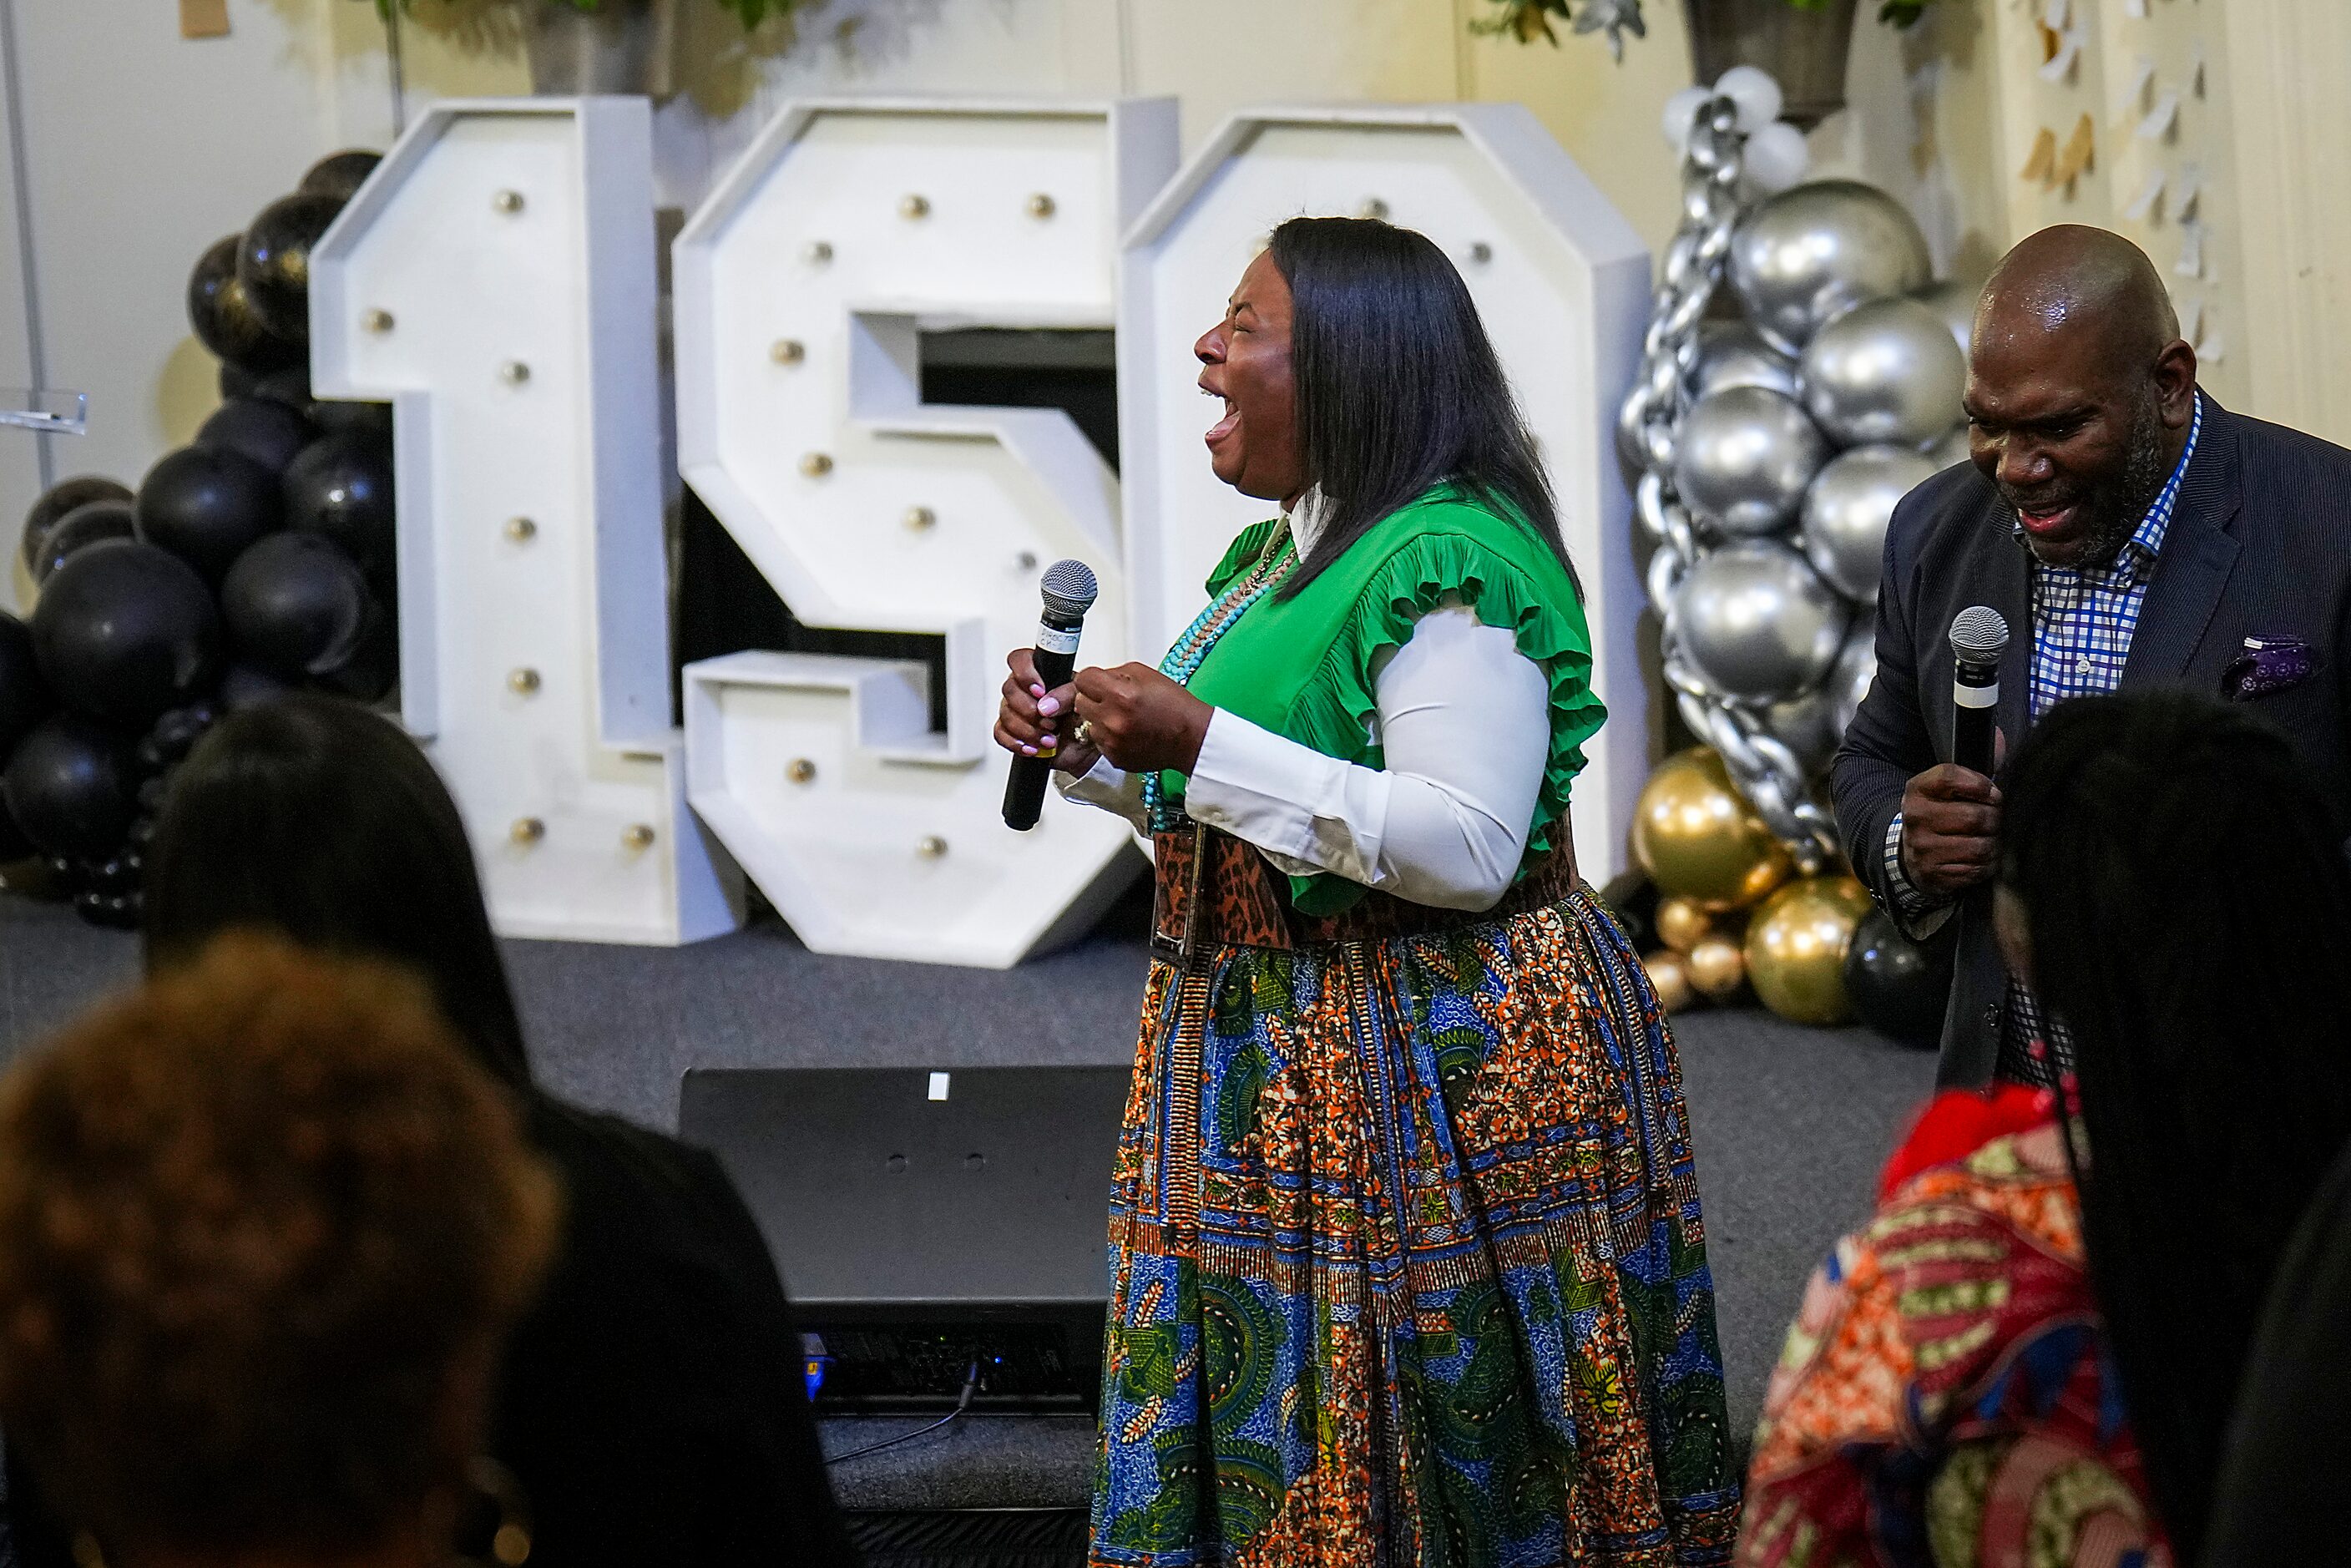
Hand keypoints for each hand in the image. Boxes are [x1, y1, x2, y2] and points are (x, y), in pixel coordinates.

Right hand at [994, 649, 1096, 775]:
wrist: (1085, 746)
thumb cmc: (1083, 717)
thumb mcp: (1083, 699)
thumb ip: (1067, 694)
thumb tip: (1046, 703)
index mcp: (1041, 673)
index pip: (1020, 659)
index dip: (1025, 673)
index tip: (1039, 691)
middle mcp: (1025, 689)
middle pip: (1009, 689)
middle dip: (1029, 710)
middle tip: (1050, 722)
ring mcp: (1016, 710)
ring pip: (1006, 714)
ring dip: (1028, 730)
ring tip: (1048, 739)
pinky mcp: (1013, 731)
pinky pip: (1000, 734)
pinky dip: (1016, 742)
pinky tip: (1033, 747)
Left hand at [1072, 664, 1213, 774]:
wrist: (1191, 737)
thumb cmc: (1173, 705)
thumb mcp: (1144, 674)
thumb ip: (1113, 673)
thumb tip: (1093, 678)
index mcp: (1120, 694)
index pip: (1082, 680)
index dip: (1091, 679)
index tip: (1098, 682)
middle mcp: (1112, 719)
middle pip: (1080, 702)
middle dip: (1094, 698)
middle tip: (1114, 700)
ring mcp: (1112, 741)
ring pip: (1088, 724)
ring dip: (1100, 719)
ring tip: (1124, 718)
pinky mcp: (1114, 757)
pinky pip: (1098, 742)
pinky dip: (1109, 737)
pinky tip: (1128, 732)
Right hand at [1899, 763, 2000, 897]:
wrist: (1911, 853)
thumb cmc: (1940, 814)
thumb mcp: (1949, 789)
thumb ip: (1977, 766)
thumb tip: (2000, 738)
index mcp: (1918, 789)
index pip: (1950, 776)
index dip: (1980, 784)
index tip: (1992, 792)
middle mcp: (1915, 817)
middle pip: (1974, 816)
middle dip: (1994, 819)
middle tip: (1997, 820)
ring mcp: (1922, 847)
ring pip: (1978, 846)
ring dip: (1993, 844)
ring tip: (1991, 839)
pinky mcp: (1932, 873)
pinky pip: (1974, 870)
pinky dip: (1985, 865)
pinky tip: (1982, 858)